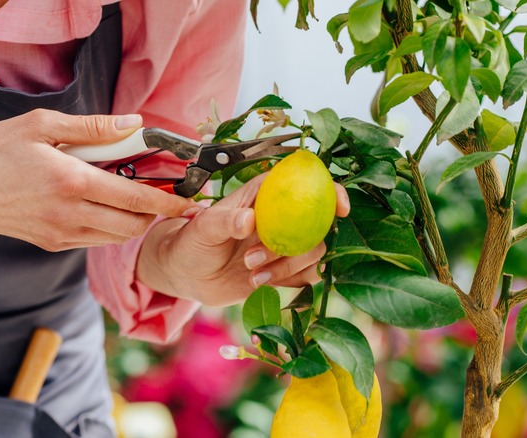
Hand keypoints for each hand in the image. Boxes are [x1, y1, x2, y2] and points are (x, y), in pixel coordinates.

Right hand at [0, 109, 198, 255]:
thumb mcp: (41, 126)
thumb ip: (93, 127)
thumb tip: (134, 123)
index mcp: (73, 182)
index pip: (136, 198)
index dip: (169, 202)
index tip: (190, 202)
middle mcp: (71, 215)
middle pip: (134, 224)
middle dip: (156, 213)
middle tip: (163, 195)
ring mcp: (62, 234)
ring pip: (117, 237)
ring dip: (134, 221)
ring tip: (135, 198)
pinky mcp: (53, 244)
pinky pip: (95, 240)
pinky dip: (110, 227)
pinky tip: (105, 206)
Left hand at [137, 173, 350, 306]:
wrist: (186, 275)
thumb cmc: (192, 241)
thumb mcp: (203, 227)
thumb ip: (225, 220)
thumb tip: (249, 220)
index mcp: (267, 195)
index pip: (308, 185)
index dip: (331, 192)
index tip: (340, 208)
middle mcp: (282, 217)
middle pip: (318, 224)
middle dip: (296, 244)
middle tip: (254, 258)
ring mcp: (286, 244)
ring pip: (314, 253)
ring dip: (287, 266)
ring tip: (250, 273)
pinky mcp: (285, 270)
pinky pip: (306, 276)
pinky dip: (289, 282)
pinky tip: (259, 284)